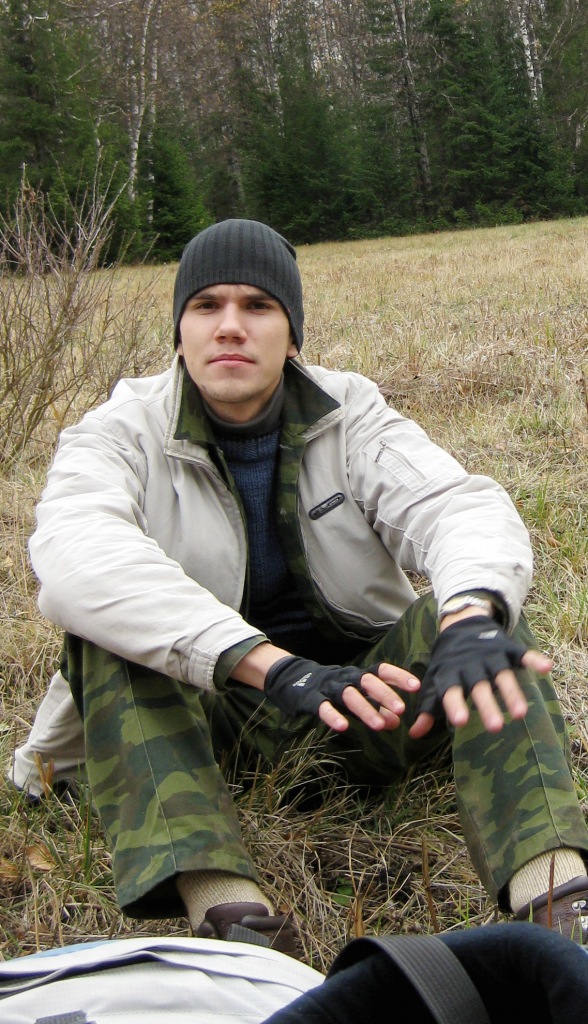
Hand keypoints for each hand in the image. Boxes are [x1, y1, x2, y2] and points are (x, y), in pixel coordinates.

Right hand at [264, 656, 419, 732]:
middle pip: (367, 681)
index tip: (416, 686)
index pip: (381, 670)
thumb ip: (376, 707)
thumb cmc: (333, 688)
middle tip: (401, 709)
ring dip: (365, 710)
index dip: (398, 676)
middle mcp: (346, 677)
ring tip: (379, 726)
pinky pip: (323, 707)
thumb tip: (397, 722)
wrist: (292, 678)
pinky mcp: (311, 699)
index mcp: (358, 674)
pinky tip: (343, 727)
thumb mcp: (356, 695)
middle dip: (385, 694)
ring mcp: (328, 687)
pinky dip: (333, 716)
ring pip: (349, 696)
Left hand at [409, 615, 552, 737]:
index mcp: (451, 674)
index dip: (455, 705)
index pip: (451, 691)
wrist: (461, 622)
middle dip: (487, 706)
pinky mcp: (508, 648)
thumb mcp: (435, 680)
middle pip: (480, 688)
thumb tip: (413, 734)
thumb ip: (429, 706)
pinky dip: (534, 659)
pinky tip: (547, 667)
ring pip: (502, 676)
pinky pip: (522, 655)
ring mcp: (491, 657)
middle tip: (495, 728)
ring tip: (520, 713)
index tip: (460, 722)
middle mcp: (471, 666)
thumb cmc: (448, 661)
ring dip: (512, 693)